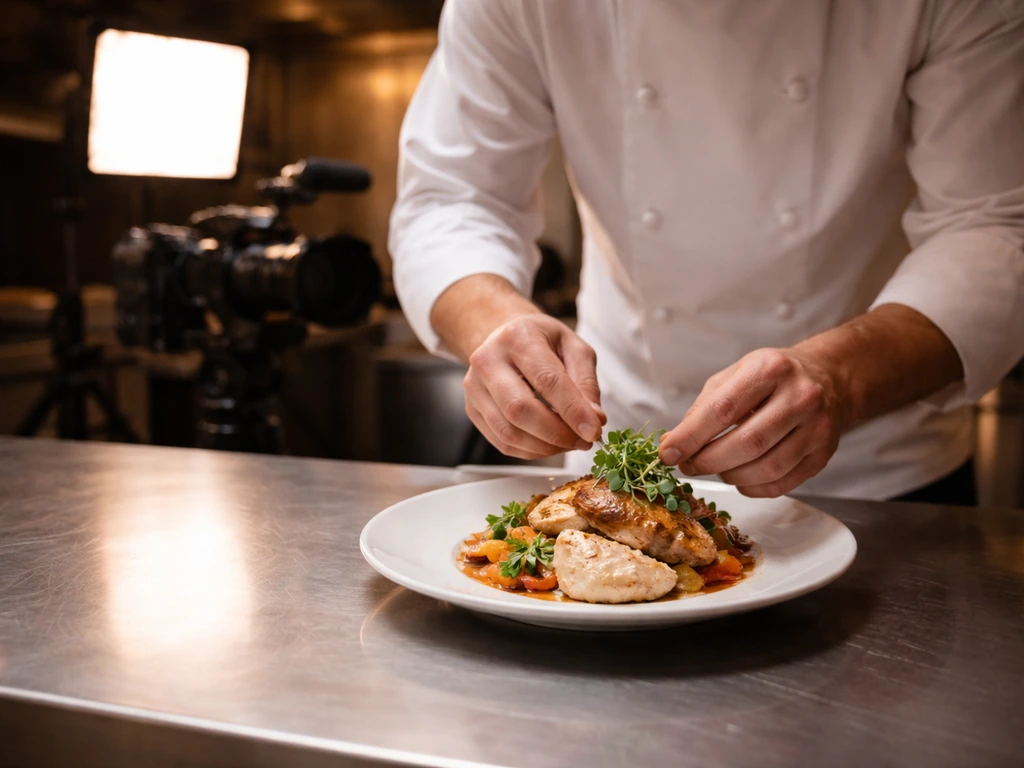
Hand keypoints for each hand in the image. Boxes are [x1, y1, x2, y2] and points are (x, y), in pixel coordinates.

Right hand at [463, 315, 606, 458]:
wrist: (505, 337)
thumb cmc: (542, 341)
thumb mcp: (573, 347)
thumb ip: (586, 382)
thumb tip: (594, 419)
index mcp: (517, 338)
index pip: (546, 380)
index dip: (572, 410)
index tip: (593, 431)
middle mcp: (488, 360)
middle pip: (520, 409)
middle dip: (557, 433)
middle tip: (583, 441)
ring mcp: (474, 387)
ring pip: (509, 432)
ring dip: (545, 447)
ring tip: (569, 443)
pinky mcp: (472, 409)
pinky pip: (502, 442)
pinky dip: (531, 451)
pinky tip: (548, 444)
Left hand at [658, 348, 848, 496]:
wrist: (828, 378)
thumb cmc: (772, 378)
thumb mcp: (734, 375)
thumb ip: (703, 408)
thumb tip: (674, 443)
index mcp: (770, 369)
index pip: (722, 410)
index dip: (691, 436)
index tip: (668, 453)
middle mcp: (799, 396)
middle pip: (747, 443)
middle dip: (708, 461)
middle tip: (689, 465)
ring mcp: (817, 427)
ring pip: (766, 468)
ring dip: (730, 476)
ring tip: (716, 468)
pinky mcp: (823, 454)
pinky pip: (782, 484)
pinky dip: (752, 488)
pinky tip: (741, 477)